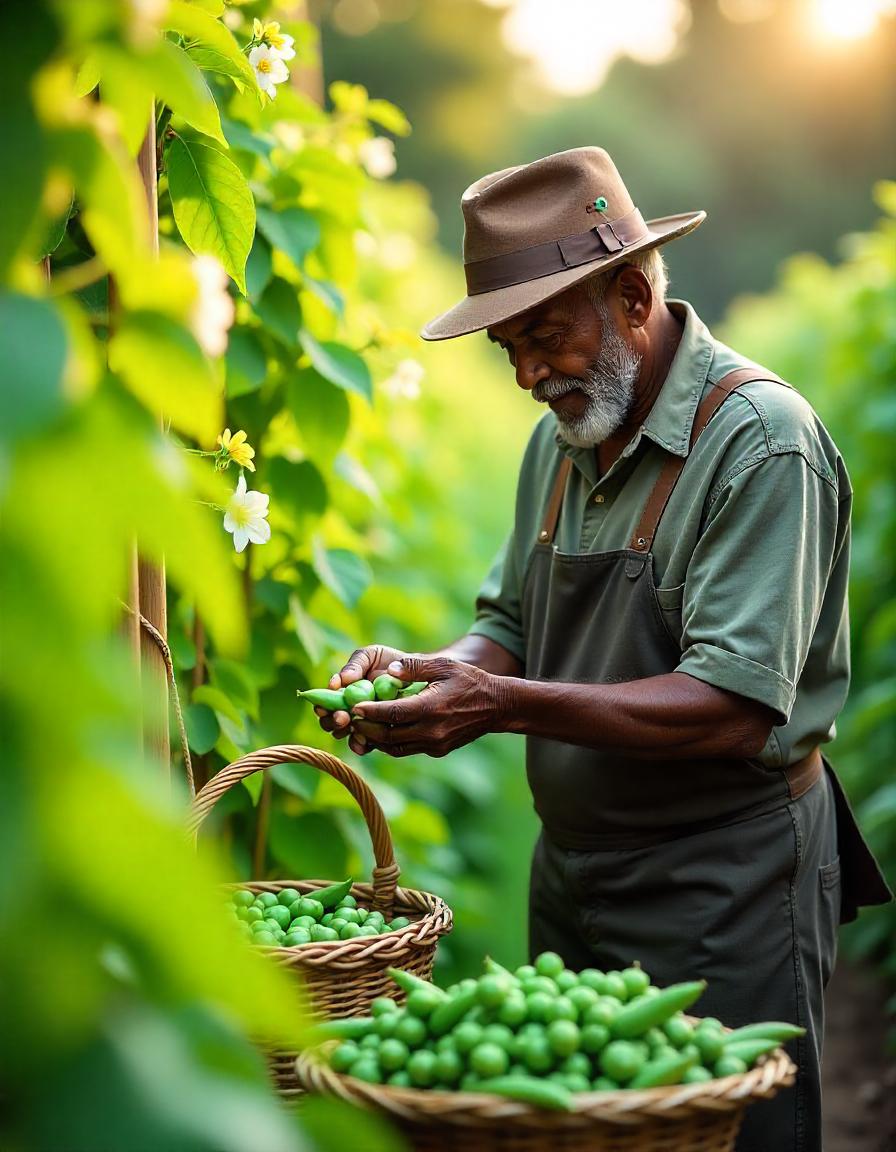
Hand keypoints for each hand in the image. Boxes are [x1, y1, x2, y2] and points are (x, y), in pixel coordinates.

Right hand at [314, 644, 413, 741]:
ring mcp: (363, 724)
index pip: (324, 703)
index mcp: (342, 692)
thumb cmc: (390, 662)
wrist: (417, 674)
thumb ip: (355, 665)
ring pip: (345, 735)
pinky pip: (366, 745)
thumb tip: (340, 681)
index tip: (324, 708)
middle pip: (330, 722)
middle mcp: (349, 710)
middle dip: (332, 721)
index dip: (321, 707)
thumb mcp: (370, 656)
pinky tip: (364, 742)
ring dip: (345, 733)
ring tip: (352, 727)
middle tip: (342, 717)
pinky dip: (361, 745)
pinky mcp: (378, 735)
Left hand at [347, 654, 509, 757]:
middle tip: (350, 719)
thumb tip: (390, 670)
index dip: (369, 712)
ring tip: (361, 727)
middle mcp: (431, 731)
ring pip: (395, 747)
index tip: (353, 707)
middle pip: (388, 736)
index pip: (392, 713)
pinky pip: (407, 749)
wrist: (496, 706)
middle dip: (366, 728)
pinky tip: (382, 732)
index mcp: (430, 708)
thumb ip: (415, 666)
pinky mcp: (438, 750)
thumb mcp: (444, 666)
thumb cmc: (469, 680)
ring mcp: (435, 744)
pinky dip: (391, 743)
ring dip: (376, 739)